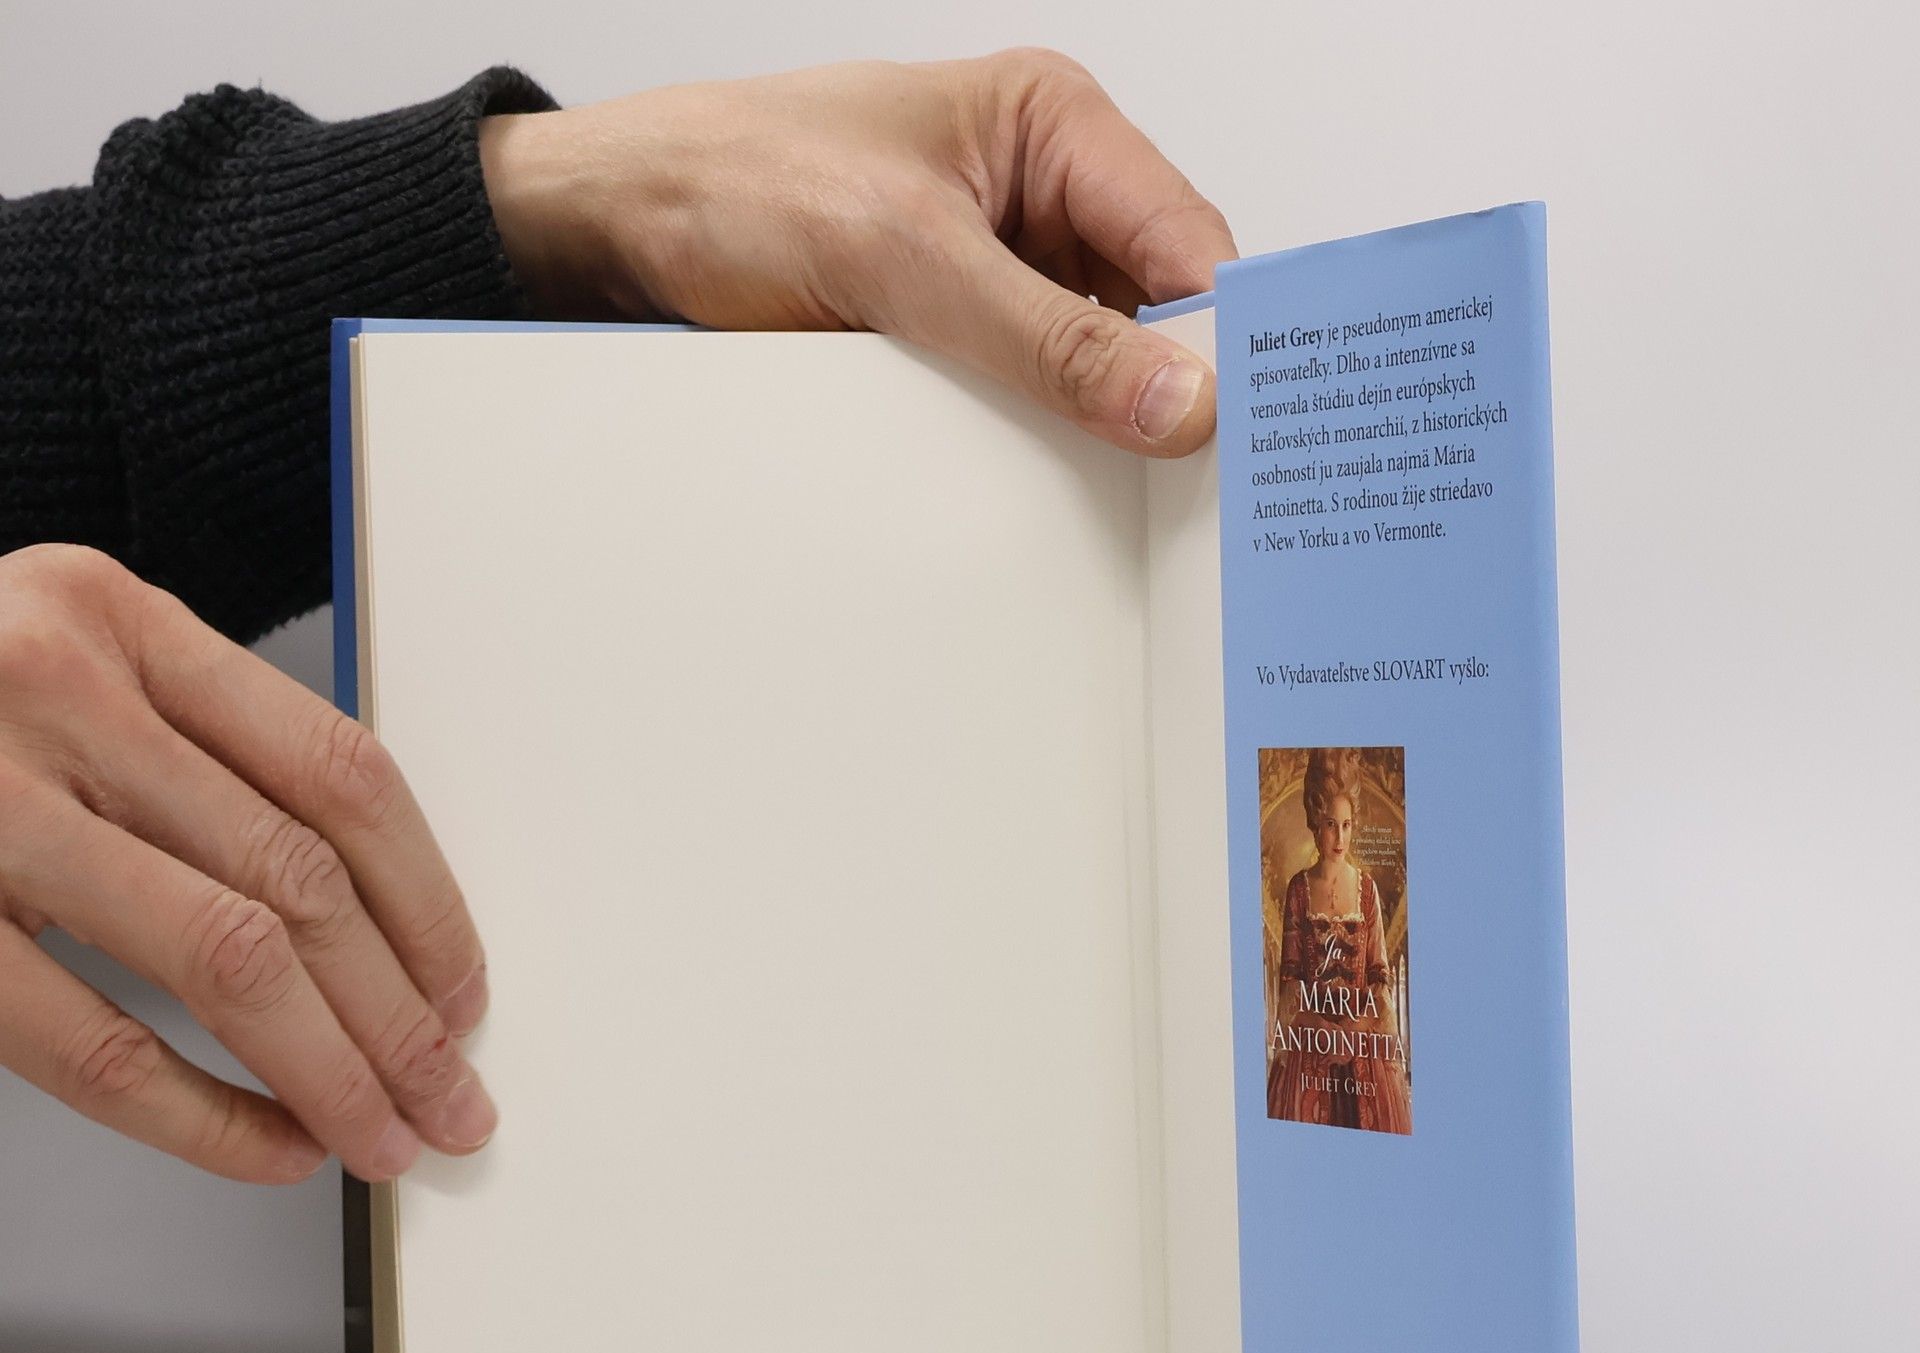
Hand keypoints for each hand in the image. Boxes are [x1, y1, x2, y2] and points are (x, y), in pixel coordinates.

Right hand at [0, 545, 495, 1183]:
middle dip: (400, 1016)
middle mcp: (52, 687)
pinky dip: (202, 1114)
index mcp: (116, 619)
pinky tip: (268, 1145)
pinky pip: (94, 1040)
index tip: (463, 994)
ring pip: (225, 958)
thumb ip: (198, 753)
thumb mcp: (61, 662)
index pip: (340, 776)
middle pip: (300, 880)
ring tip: (384, 1136)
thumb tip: (370, 927)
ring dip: (330, 1071)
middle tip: (449, 1099)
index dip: (429, 904)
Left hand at [479, 49, 1236, 456]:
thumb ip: (1045, 336)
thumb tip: (1174, 399)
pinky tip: (1067, 486)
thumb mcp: (905, 258)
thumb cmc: (742, 182)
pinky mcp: (959, 335)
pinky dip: (1053, 442)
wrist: (623, 227)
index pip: (1184, 235)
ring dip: (1110, 423)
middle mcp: (1042, 195)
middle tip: (1208, 484)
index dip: (1226, 331)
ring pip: (1101, 362)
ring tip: (1144, 495)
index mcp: (1052, 127)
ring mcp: (1002, 271)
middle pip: (1156, 305)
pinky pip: (1035, 396)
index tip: (1248, 426)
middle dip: (1175, 385)